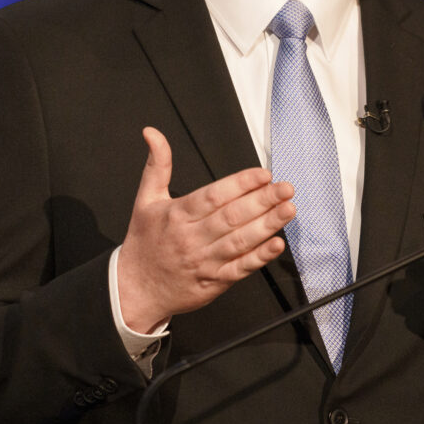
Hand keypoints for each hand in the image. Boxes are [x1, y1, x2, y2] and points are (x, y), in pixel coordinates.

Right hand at [117, 127, 296, 332]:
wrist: (135, 289)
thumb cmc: (144, 243)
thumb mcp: (145, 200)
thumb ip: (157, 165)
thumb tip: (153, 134)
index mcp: (177, 215)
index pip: (213, 195)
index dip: (241, 183)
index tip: (263, 174)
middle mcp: (192, 237)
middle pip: (232, 216)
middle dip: (262, 201)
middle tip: (285, 188)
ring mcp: (204, 261)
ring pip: (240, 241)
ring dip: (267, 225)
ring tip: (288, 210)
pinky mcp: (213, 282)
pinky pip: (240, 269)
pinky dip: (260, 258)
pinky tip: (276, 244)